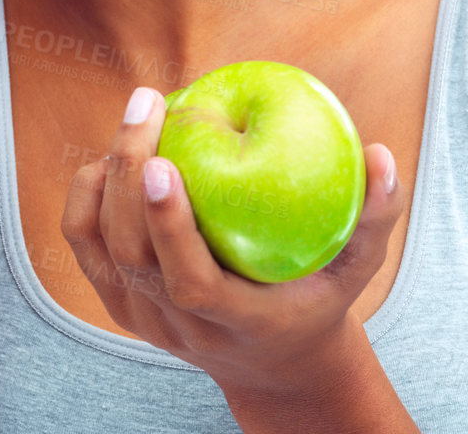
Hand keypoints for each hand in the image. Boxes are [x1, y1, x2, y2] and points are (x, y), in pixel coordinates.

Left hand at [61, 86, 403, 404]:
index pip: (189, 283)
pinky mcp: (122, 306)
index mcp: (236, 322)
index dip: (168, 225)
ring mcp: (145, 320)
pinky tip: (111, 155)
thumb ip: (376, 215)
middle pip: (132, 253)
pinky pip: (85, 248)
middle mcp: (181, 327)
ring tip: (137, 117)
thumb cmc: (319, 298)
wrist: (274, 364)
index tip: (163, 162)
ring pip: (101, 248)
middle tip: (148, 103)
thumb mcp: (358, 267)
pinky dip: (88, 198)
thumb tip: (382, 155)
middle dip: (128, 172)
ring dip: (107, 178)